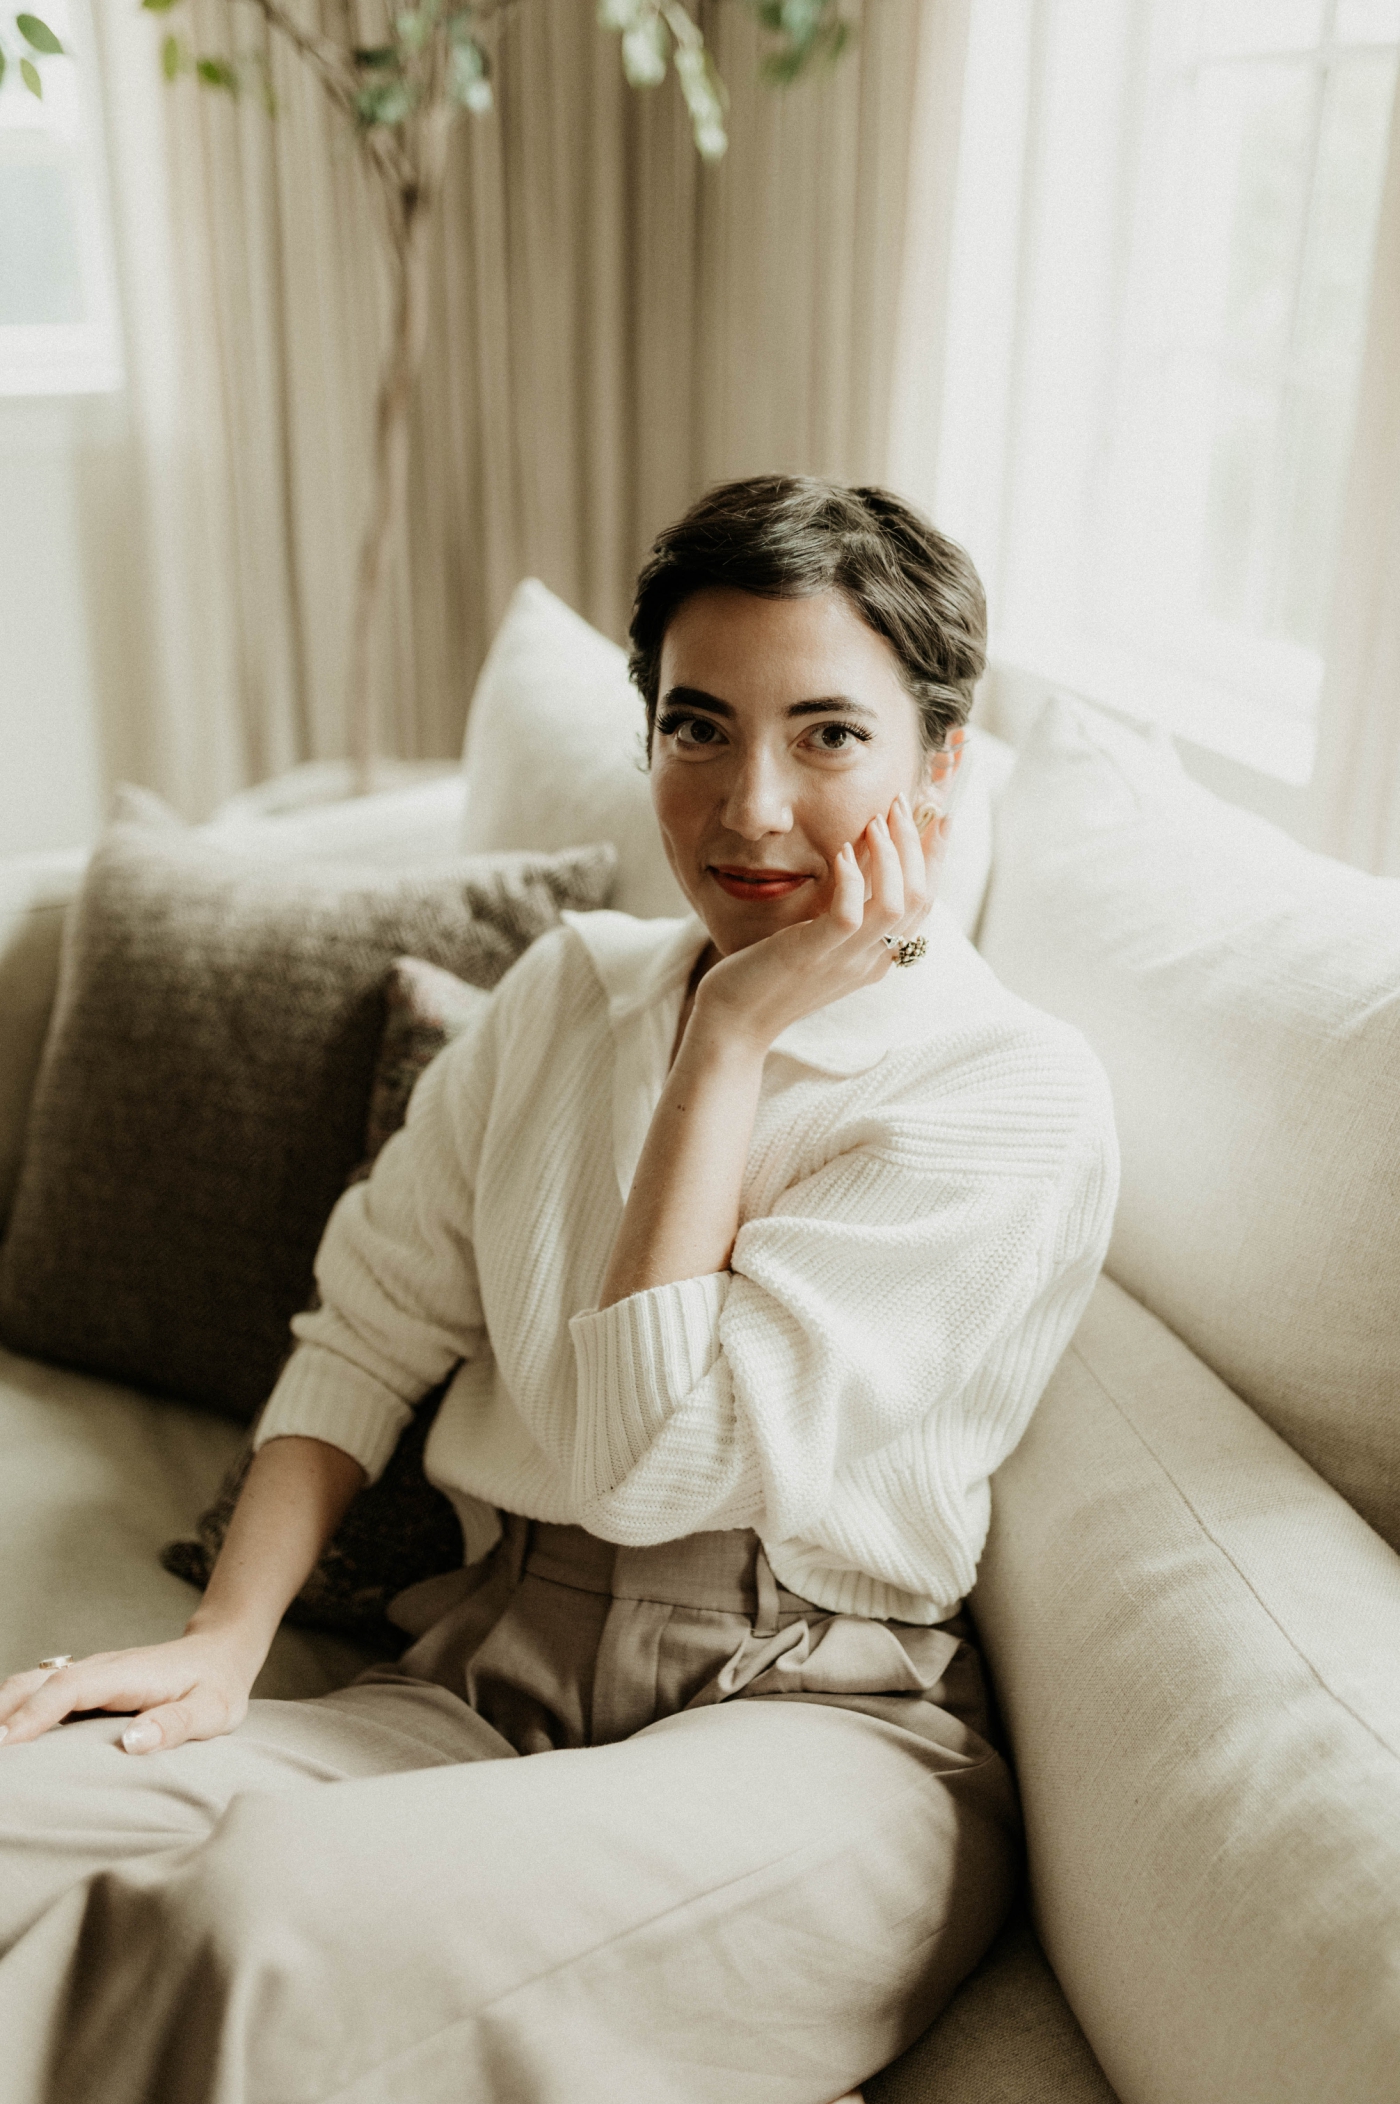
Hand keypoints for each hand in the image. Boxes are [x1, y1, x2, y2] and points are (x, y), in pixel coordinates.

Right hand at [0, 1627, 262, 1753]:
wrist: (220, 1654)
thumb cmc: (216, 1687)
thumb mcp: (212, 1711)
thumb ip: (175, 1725)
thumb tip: (132, 1743)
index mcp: (127, 1674)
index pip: (70, 1688)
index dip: (34, 1713)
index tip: (5, 1742)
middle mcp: (100, 1668)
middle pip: (36, 1681)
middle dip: (1, 1711)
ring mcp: (90, 1674)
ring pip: (31, 1683)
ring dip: (1, 1708)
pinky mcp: (86, 1685)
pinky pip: (40, 1692)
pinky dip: (13, 1709)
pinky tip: (5, 1736)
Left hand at [693, 790, 933, 1054]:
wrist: (734, 1024)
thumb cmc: (767, 976)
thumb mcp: (817, 938)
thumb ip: (843, 906)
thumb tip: (862, 857)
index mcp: (875, 958)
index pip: (923, 905)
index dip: (935, 858)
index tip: (939, 818)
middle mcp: (868, 961)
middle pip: (920, 899)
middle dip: (917, 844)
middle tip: (901, 804)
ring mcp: (843, 961)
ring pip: (896, 904)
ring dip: (892, 855)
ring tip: (876, 820)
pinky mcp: (811, 955)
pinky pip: (848, 914)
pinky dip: (851, 878)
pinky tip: (841, 852)